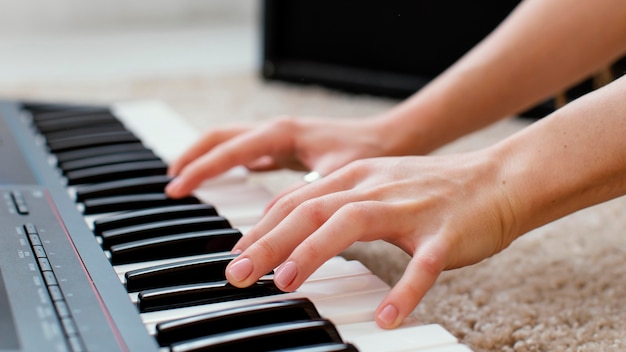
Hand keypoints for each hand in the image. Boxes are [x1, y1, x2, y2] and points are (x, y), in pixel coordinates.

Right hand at [165, 116, 391, 197]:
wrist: (391, 139)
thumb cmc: (369, 154)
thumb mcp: (335, 177)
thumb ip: (303, 198)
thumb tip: (271, 223)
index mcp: (281, 133)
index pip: (229, 149)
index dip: (201, 170)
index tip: (177, 189)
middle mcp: (276, 131)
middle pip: (220, 138)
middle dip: (193, 158)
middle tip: (172, 183)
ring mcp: (280, 138)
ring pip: (231, 143)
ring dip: (207, 158)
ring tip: (187, 179)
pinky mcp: (287, 148)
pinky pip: (248, 152)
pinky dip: (230, 163)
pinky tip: (229, 176)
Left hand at [224, 151, 519, 327]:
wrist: (497, 179)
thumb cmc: (432, 188)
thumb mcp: (375, 182)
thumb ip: (333, 198)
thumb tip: (287, 219)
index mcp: (357, 176)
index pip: (297, 199)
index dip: (261, 227)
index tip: (235, 255)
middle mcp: (376, 187)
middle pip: (312, 208)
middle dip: (269, 241)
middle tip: (237, 273)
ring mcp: (410, 208)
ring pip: (353, 223)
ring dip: (314, 253)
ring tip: (286, 284)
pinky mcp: (445, 233)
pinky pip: (422, 265)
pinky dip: (403, 291)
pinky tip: (386, 317)